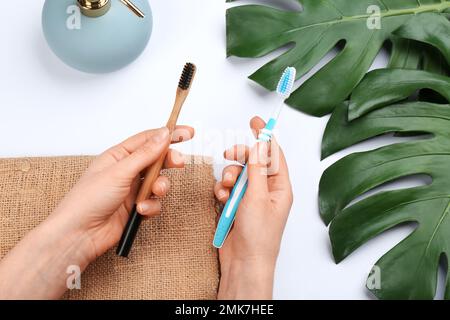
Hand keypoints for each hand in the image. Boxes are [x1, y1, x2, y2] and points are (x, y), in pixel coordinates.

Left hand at [0, 126, 193, 298]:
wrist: (80, 234)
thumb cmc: (88, 200)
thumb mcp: (120, 171)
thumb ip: (145, 153)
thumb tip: (164, 134)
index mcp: (119, 156)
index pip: (148, 139)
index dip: (169, 134)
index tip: (188, 132)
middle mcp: (127, 171)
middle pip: (157, 160)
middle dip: (169, 162)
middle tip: (179, 163)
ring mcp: (132, 190)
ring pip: (159, 182)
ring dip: (160, 187)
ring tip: (154, 192)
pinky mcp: (136, 208)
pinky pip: (155, 203)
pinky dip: (151, 207)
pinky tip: (140, 211)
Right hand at [214, 116, 292, 299]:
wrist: (243, 262)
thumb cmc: (258, 236)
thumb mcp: (257, 197)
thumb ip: (257, 169)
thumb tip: (260, 145)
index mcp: (280, 187)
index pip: (274, 155)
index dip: (265, 136)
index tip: (256, 121)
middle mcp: (266, 191)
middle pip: (253, 161)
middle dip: (240, 156)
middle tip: (230, 153)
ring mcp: (250, 198)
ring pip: (237, 174)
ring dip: (228, 177)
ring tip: (226, 188)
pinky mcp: (236, 206)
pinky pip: (227, 188)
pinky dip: (222, 190)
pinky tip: (221, 198)